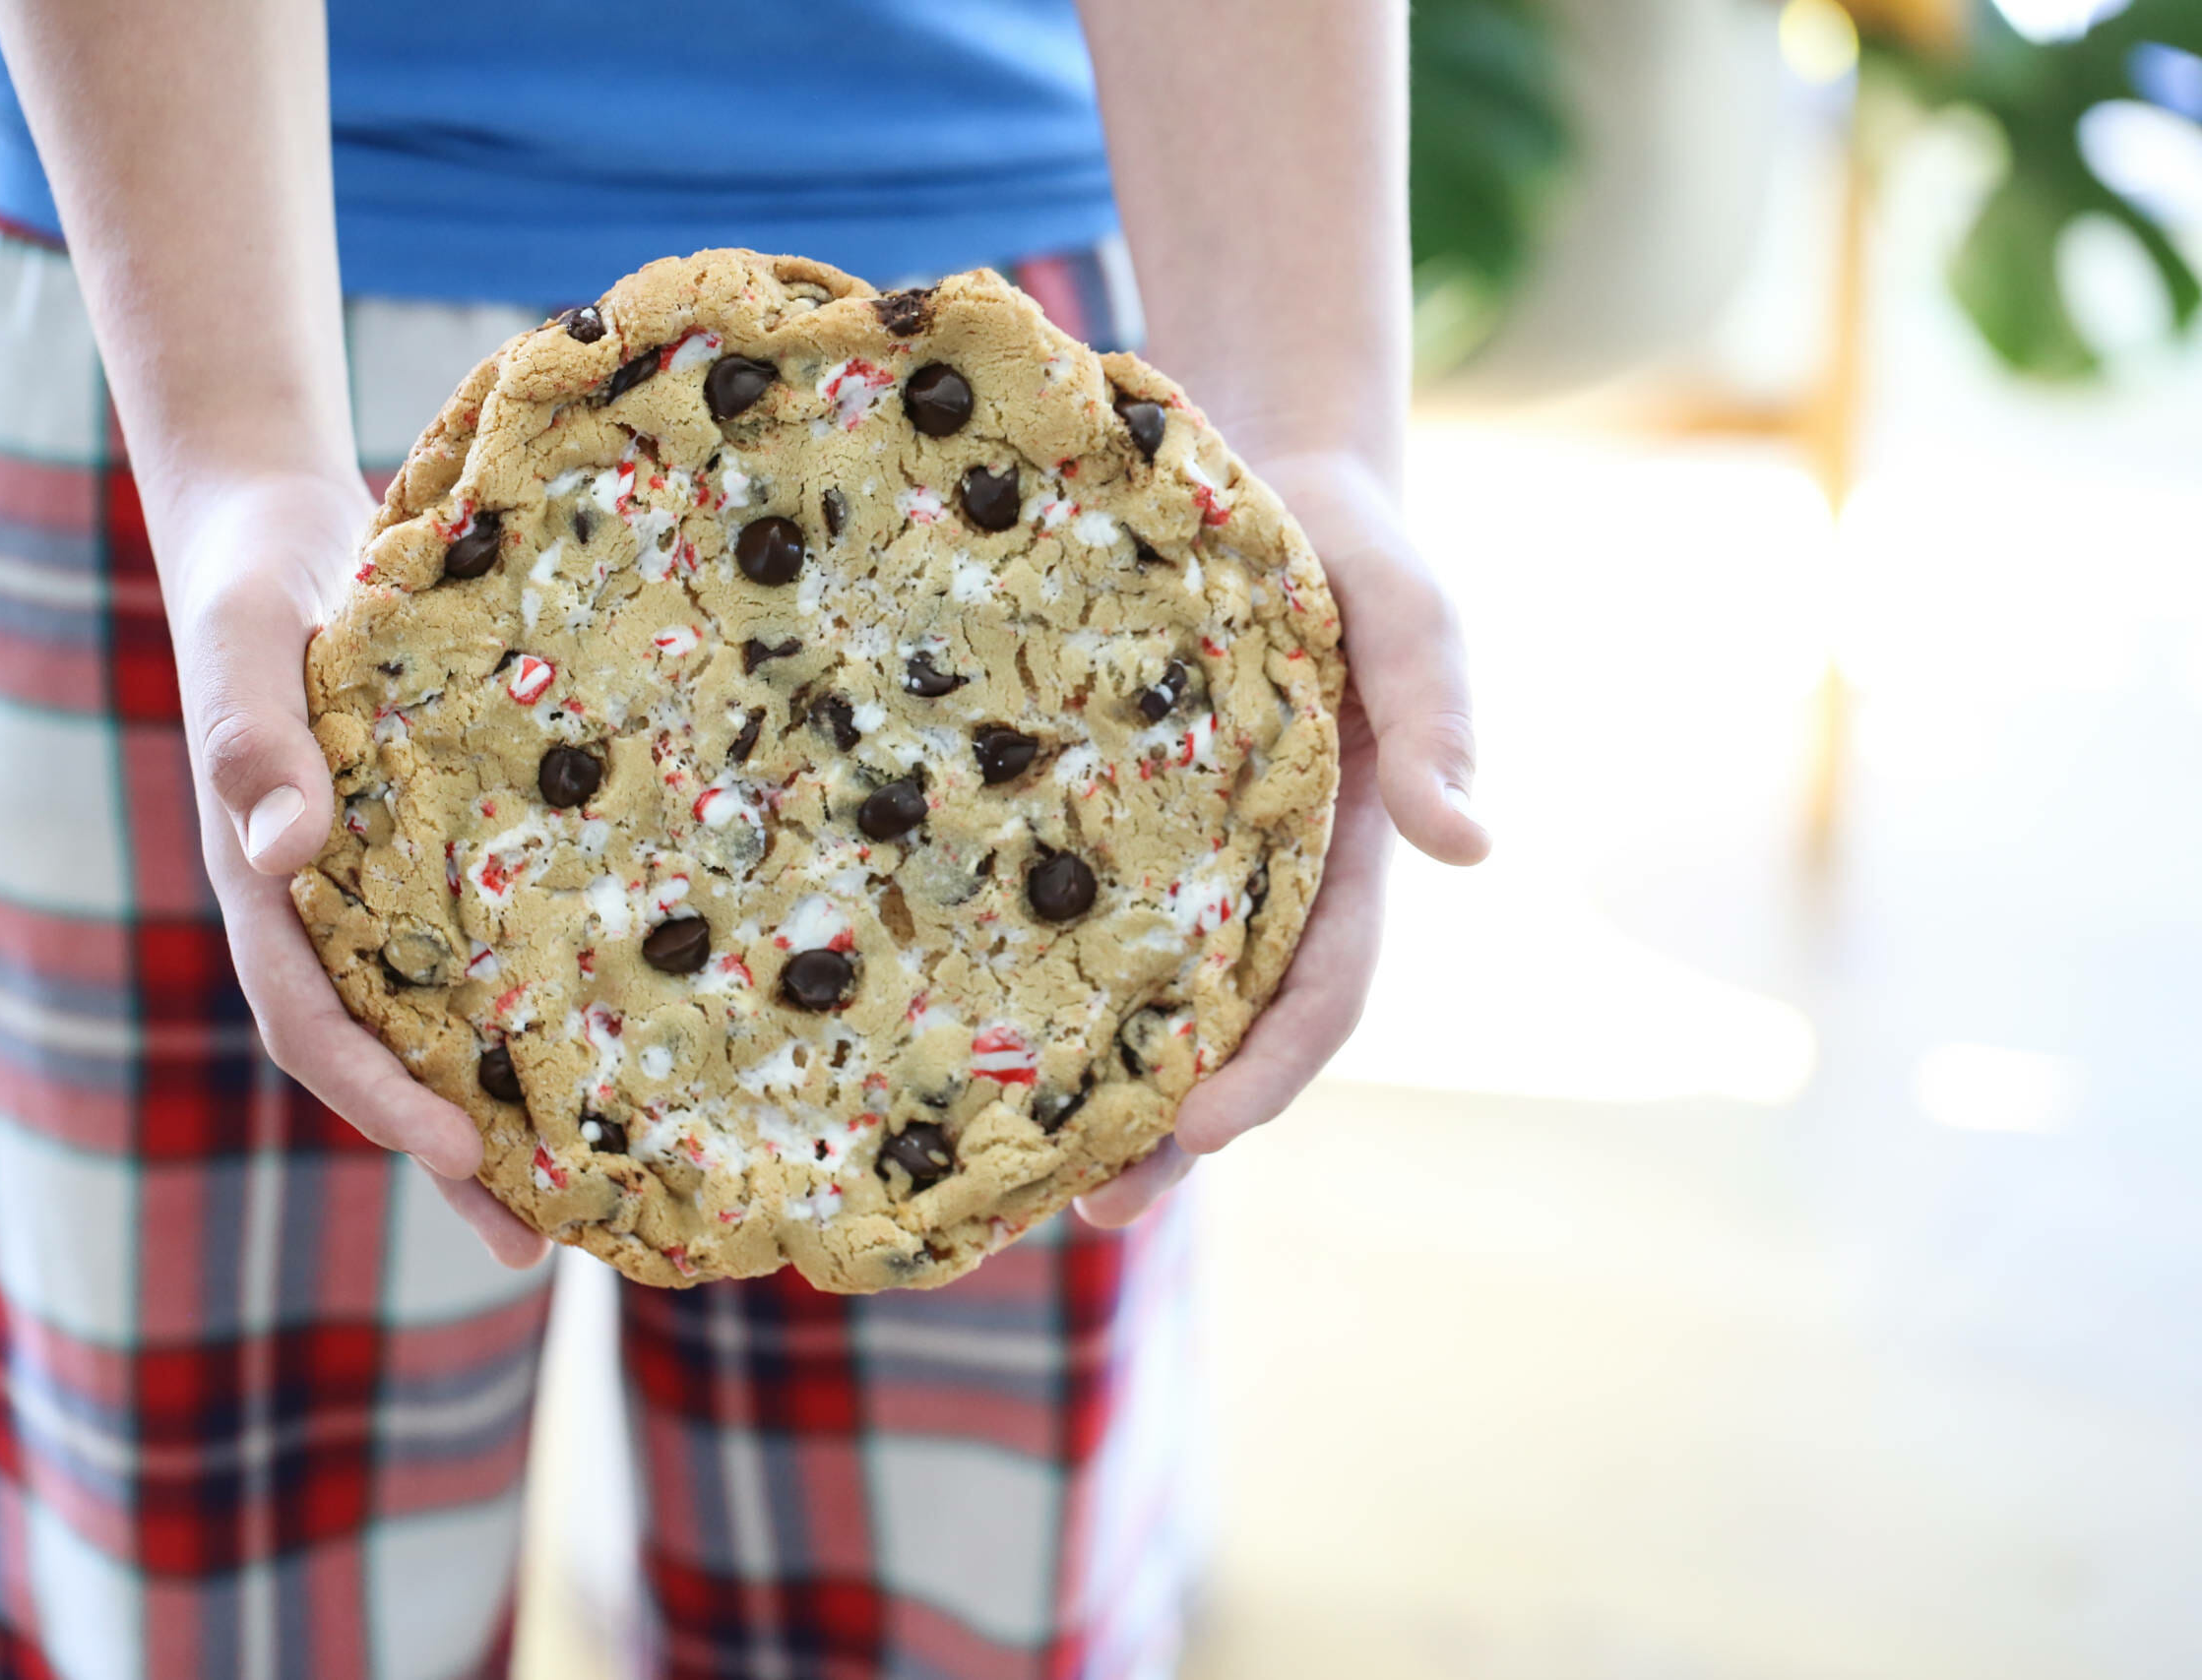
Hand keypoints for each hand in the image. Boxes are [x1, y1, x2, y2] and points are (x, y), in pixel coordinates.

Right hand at [158, 471, 550, 1267]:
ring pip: (444, 1019)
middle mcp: (326, 912)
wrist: (276, 533)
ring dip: (505, 1101)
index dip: (378, 1096)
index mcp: (266, 890)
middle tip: (543, 1239)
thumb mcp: (241, 651)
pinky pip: (486, 945)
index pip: (315, 1020)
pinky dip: (534, 1002)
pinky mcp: (437, 854)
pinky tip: (614, 1038)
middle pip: (388, 1057)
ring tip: (595, 1188)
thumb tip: (284, 845)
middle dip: (456, 1151)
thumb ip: (251, 741)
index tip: (459, 1147)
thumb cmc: (251, 593)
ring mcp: (380, 890)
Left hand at [1077, 448, 1487, 1225]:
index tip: (1206, 1130)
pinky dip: (1022, 976)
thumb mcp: (1411, 613)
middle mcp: (1257, 880)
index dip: (1269, 1071)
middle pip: (1216, 1031)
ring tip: (1008, 1170)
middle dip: (1164, 1129)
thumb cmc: (1351, 543)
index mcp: (1341, 858)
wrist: (1259, 461)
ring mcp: (1173, 854)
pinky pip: (1054, 906)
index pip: (1316, 995)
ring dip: (1087, 1088)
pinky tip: (942, 1022)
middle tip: (1092, 1207)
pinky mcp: (1094, 812)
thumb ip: (1441, 715)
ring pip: (1132, 995)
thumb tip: (1472, 847)